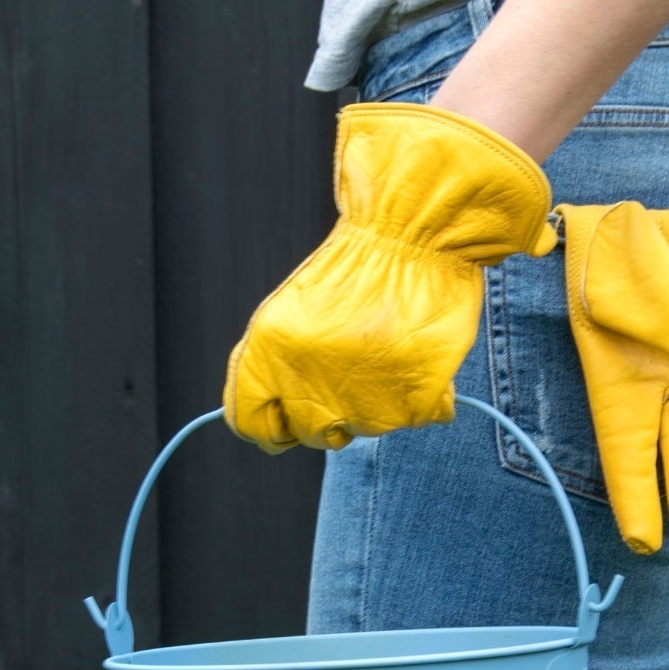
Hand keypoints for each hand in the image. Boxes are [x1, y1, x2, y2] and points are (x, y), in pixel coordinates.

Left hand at [224, 103, 556, 451]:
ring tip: (388, 349)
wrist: (412, 235)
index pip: (249, 425)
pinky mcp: (410, 406)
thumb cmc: (355, 265)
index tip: (289, 419)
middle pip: (310, 434)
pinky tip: (417, 353)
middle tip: (353, 373)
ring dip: (376, 400)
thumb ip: (271, 365)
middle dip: (329, 415)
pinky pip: (413, 417)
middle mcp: (308, 391)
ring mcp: (361, 405)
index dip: (270, 427)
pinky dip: (419, 394)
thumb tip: (272, 414)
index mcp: (267, 360)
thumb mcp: (289, 310)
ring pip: (364, 427)